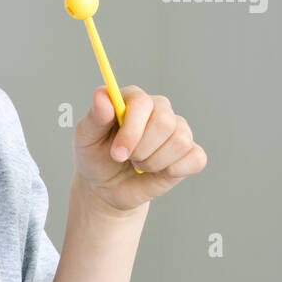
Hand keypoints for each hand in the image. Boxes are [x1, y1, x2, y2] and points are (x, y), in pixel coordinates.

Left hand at [73, 85, 207, 212]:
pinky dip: (175, 170)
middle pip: (164, 123)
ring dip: (154, 162)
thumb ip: (94, 117)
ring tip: (139, 164)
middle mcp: (159, 109)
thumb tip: (101, 94)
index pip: (142, 103)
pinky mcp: (190, 152)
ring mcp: (178, 129)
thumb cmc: (95, 157)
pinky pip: (196, 159)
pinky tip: (160, 171)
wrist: (107, 187)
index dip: (131, 131)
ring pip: (180, 141)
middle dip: (141, 150)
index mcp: (133, 99)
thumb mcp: (86, 139)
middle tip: (127, 159)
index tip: (117, 154)